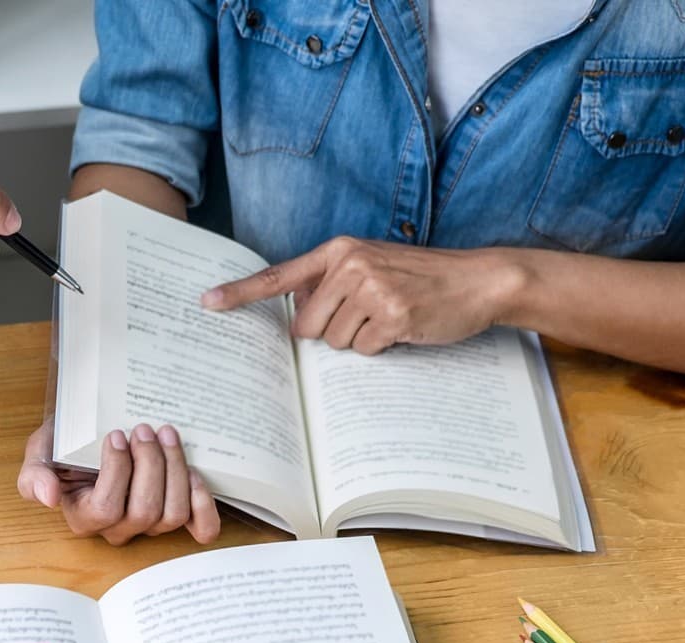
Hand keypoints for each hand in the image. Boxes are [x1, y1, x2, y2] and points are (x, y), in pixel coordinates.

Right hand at [17, 420, 219, 545]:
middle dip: (150, 465)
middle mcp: (118, 527)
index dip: (116, 472)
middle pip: (145, 511)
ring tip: (167, 435)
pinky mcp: (177, 514)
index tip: (114, 434)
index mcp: (84, 517)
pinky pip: (199, 528)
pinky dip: (204, 506)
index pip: (106, 508)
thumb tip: (47, 497)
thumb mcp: (40, 453)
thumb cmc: (66, 445)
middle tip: (145, 429)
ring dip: (175, 470)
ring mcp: (150, 524)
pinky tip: (196, 475)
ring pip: (171, 514)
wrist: (92, 435)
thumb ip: (34, 474)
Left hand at [201, 237, 525, 354]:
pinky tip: (403, 327)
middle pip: (306, 326)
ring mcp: (372, 288)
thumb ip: (332, 284)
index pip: (279, 276)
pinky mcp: (393, 314)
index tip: (208, 303)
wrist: (477, 279)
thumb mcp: (372, 266)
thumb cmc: (420, 278)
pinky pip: (364, 350)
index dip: (241, 294)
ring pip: (333, 342)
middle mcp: (350, 264)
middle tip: (366, 316)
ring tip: (389, 317)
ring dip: (359, 340)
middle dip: (330, 332)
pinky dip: (382, 347)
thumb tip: (298, 317)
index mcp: (339, 251)